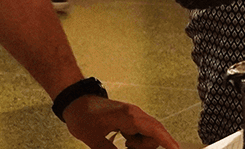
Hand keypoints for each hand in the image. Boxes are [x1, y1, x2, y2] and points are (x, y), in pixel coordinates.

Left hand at [64, 95, 180, 148]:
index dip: (168, 142)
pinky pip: (142, 132)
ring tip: (123, 145)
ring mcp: (134, 116)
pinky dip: (137, 141)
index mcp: (129, 117)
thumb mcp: (94, 140)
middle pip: (155, 135)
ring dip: (140, 145)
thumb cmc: (83, 116)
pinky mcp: (130, 118)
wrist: (75, 101)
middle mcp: (136, 114)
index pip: (155, 131)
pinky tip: (124, 142)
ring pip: (149, 135)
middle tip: (127, 147)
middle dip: (146, 148)